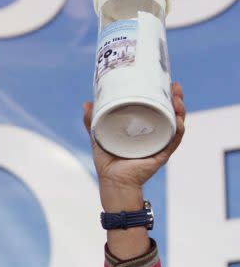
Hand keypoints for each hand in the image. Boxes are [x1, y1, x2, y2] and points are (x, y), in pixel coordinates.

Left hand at [83, 82, 185, 210]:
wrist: (112, 183)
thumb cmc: (108, 163)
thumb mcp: (100, 137)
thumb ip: (93, 121)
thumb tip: (86, 103)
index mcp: (145, 131)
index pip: (159, 110)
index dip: (165, 96)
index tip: (166, 82)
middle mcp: (156, 137)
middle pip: (172, 115)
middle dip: (177, 99)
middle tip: (175, 86)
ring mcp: (160, 146)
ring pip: (177, 125)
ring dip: (180, 111)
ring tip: (177, 99)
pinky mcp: (161, 156)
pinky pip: (174, 142)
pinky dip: (178, 131)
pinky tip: (178, 121)